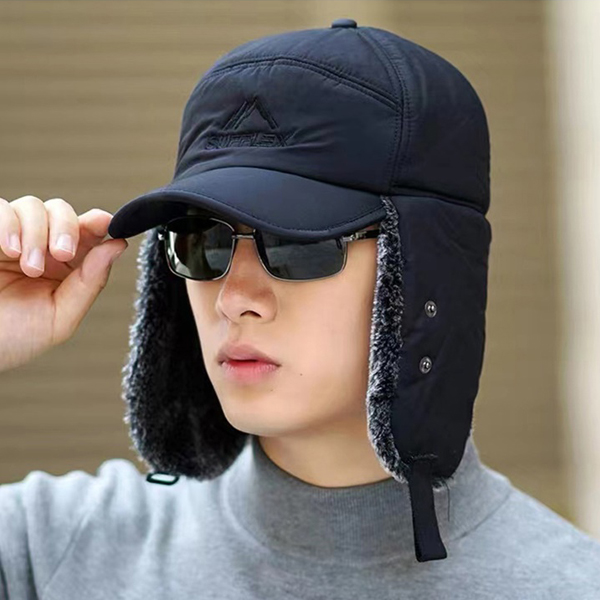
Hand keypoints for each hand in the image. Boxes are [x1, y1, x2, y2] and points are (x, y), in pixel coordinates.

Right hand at [0, 195, 128, 372]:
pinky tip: (10, 250)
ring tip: (30, 266)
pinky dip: (9, 223)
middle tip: (63, 253)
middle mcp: (41, 246)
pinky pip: (0, 207)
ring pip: (33, 206)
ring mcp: (12, 237)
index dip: (98, 222)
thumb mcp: (60, 317)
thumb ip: (90, 282)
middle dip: (67, 227)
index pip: (88, 231)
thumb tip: (118, 245)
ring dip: (37, 233)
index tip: (104, 224)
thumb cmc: (15, 338)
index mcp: (66, 266)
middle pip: (62, 211)